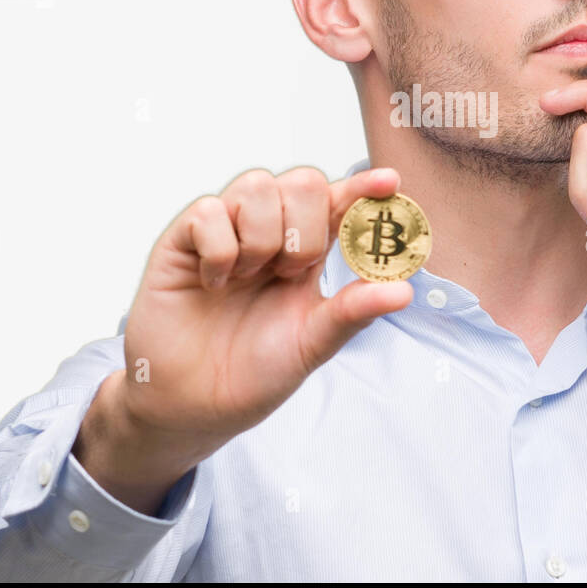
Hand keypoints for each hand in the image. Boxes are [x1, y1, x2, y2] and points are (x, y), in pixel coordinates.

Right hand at [109, 166, 413, 472]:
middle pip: (303, 181)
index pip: (339, 204)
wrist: (194, 405)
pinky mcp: (182, 241)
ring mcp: (226, 232)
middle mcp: (269, 233)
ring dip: (263, 235)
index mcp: (307, 253)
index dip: (363, 188)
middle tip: (291, 271)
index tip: (390, 183)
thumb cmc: (254, 373)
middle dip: (308, 223)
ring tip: (249, 278)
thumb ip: (352, 313)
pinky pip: (208, 211)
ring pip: (258, 184)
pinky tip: (214, 283)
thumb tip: (404, 291)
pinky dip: (220, 249)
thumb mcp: (312, 344)